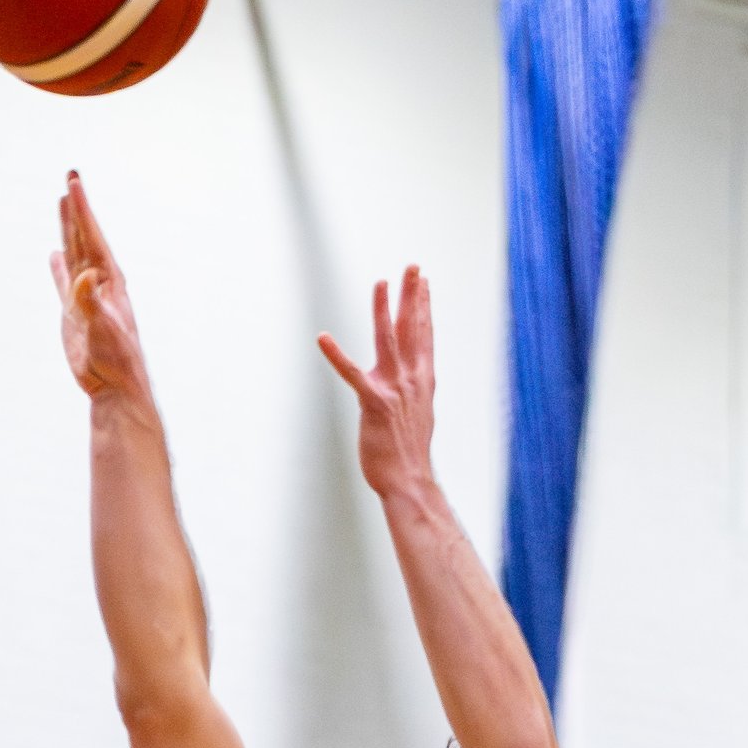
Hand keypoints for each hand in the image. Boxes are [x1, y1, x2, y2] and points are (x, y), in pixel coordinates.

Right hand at [50, 176, 153, 407]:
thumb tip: (83, 275)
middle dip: (76, 208)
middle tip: (71, 177)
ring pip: (73, 253)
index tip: (73, 184)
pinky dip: (58, 267)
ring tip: (62, 203)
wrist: (114, 385)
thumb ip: (91, 300)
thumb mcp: (104, 327)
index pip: (92, 236)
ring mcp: (84, 296)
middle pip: (83, 237)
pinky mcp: (74, 313)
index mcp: (108, 280)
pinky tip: (54, 254)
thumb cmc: (115, 358)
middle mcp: (97, 282)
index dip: (82, 210)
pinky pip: (63, 282)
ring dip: (67, 228)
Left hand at [317, 269, 437, 508]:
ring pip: (387, 340)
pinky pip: (351, 373)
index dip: (424, 306)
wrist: (408, 479)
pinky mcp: (373, 402)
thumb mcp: (420, 414)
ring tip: (381, 284)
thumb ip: (416, 390)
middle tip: (413, 268)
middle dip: (412, 296)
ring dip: (383, 310)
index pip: (425, 335)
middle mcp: (411, 379)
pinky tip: (323, 337)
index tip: (424, 282)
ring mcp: (393, 389)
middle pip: (412, 328)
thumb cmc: (409, 452)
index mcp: (423, 380)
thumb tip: (416, 381)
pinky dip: (336, 354)